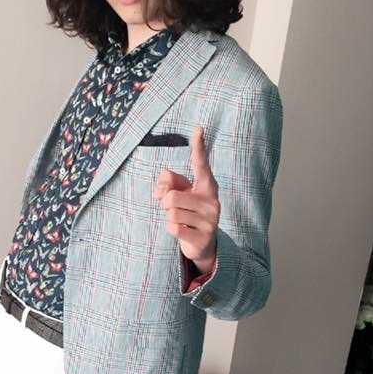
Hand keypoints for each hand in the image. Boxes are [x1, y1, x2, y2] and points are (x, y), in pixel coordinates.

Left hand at [151, 125, 219, 270]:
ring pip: (171, 212)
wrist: (202, 245)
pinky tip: (183, 231)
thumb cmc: (188, 213)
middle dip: (165, 204)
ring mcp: (210, 220)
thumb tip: (160, 189)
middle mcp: (212, 201)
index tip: (198, 128)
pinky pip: (173, 227)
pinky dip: (171, 230)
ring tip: (182, 221)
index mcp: (207, 186)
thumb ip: (168, 183)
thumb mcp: (179, 194)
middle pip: (171, 196)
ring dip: (169, 217)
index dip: (198, 147)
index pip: (201, 164)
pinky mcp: (203, 237)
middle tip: (174, 209)